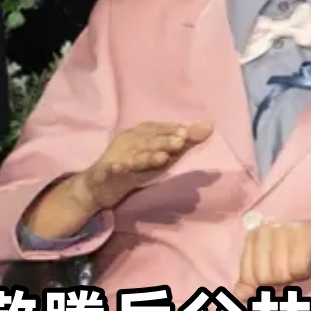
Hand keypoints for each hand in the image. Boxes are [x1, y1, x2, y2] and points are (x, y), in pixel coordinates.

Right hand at [77, 120, 213, 210]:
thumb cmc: (136, 166)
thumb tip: (210, 126)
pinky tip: (121, 167)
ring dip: (147, 155)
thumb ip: (185, 141)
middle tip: (182, 139)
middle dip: (165, 139)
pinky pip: (114, 169)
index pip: (160, 129)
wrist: (100, 185)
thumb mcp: (162, 154)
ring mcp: (118, 156)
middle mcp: (130, 141)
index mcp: (142, 133)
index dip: (174, 130)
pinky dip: (118, 167)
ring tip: (163, 156)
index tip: (190, 132)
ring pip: (135, 155)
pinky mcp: (107, 172)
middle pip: (149, 140)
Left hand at [234, 216, 310, 301]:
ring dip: (295, 276)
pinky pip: (297, 269)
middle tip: (292, 267)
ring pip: (280, 275)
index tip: (277, 276)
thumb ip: (253, 283)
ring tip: (301, 261)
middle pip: (263, 278)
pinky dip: (306, 271)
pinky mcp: (304, 237)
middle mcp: (265, 231)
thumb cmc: (300, 255)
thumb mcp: (272, 270)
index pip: (247, 277)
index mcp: (253, 237)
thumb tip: (238, 297)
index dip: (263, 286)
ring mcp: (284, 232)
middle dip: (280, 281)